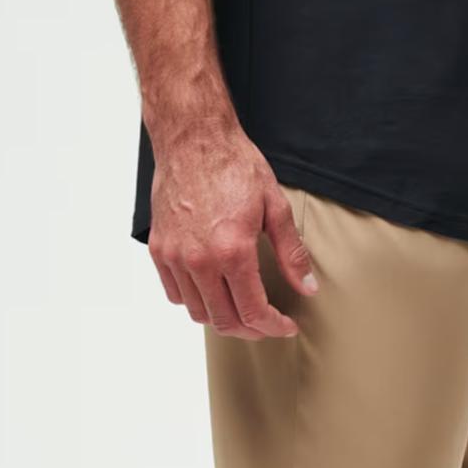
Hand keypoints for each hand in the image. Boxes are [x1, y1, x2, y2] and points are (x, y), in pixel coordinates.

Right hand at [148, 124, 316, 339]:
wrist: (192, 137)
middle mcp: (200, 260)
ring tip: (241, 311)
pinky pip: (175, 294)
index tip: (285, 326)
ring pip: (198, 313)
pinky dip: (195, 301)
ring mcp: (176, 256)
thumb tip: (307, 287)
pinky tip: (212, 292)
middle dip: (251, 330)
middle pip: (225, 321)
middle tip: (266, 324)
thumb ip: (291, 253)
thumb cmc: (232, 165)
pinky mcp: (160, 249)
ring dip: (223, 319)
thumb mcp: (274, 206)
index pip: (254, 312)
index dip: (273, 327)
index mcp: (232, 251)